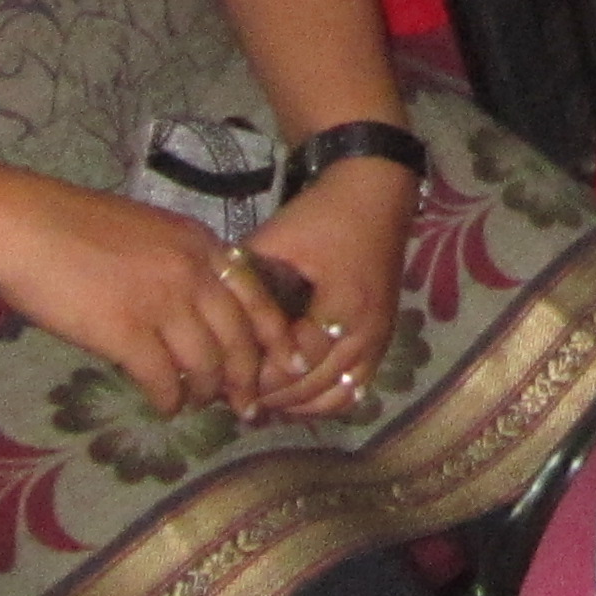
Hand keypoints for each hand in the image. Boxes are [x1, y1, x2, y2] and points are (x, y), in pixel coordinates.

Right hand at [0, 179, 295, 416]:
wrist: (27, 227)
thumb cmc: (77, 227)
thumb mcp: (149, 231)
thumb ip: (181, 262)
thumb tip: (199, 307)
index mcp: (200, 244)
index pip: (257, 295)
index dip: (275, 336)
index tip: (287, 363)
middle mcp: (192, 272)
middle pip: (239, 337)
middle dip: (248, 378)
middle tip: (248, 405)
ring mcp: (161, 303)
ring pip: (206, 363)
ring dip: (207, 392)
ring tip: (199, 404)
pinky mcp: (127, 332)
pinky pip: (164, 379)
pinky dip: (169, 399)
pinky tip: (165, 406)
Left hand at [240, 156, 418, 422]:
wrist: (377, 193)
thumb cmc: (326, 214)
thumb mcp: (279, 239)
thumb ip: (250, 279)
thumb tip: (213, 313)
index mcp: (340, 308)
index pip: (292, 364)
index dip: (256, 374)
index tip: (221, 375)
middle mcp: (365, 334)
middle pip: (312, 387)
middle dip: (269, 394)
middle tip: (229, 392)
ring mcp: (379, 340)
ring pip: (334, 397)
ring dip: (295, 402)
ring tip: (258, 397)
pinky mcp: (382, 339)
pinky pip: (355, 389)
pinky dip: (324, 400)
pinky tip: (294, 397)